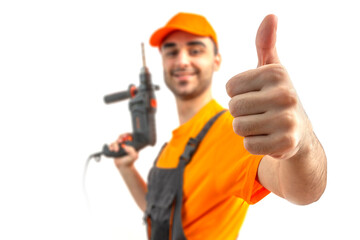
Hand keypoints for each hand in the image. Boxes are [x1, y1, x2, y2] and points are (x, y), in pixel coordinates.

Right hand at [109, 133, 138, 168]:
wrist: (123, 166)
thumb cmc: (130, 161)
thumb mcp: (134, 156)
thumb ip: (131, 151)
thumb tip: (125, 146)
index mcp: (131, 143)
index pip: (130, 136)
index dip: (127, 134)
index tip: (126, 136)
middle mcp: (125, 143)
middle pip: (122, 136)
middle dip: (120, 137)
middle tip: (120, 141)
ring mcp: (120, 145)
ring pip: (116, 141)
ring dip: (115, 145)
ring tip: (116, 150)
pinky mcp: (115, 148)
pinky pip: (111, 145)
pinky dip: (110, 147)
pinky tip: (111, 150)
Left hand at [226, 14, 310, 159]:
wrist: (299, 133)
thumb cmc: (277, 97)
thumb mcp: (272, 70)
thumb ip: (266, 44)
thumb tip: (270, 15)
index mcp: (276, 73)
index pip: (230, 87)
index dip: (238, 94)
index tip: (256, 96)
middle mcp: (285, 94)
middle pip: (233, 107)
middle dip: (241, 113)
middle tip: (260, 113)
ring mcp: (287, 120)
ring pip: (238, 127)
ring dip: (246, 129)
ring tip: (264, 125)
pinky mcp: (285, 144)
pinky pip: (248, 145)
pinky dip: (254, 144)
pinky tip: (269, 139)